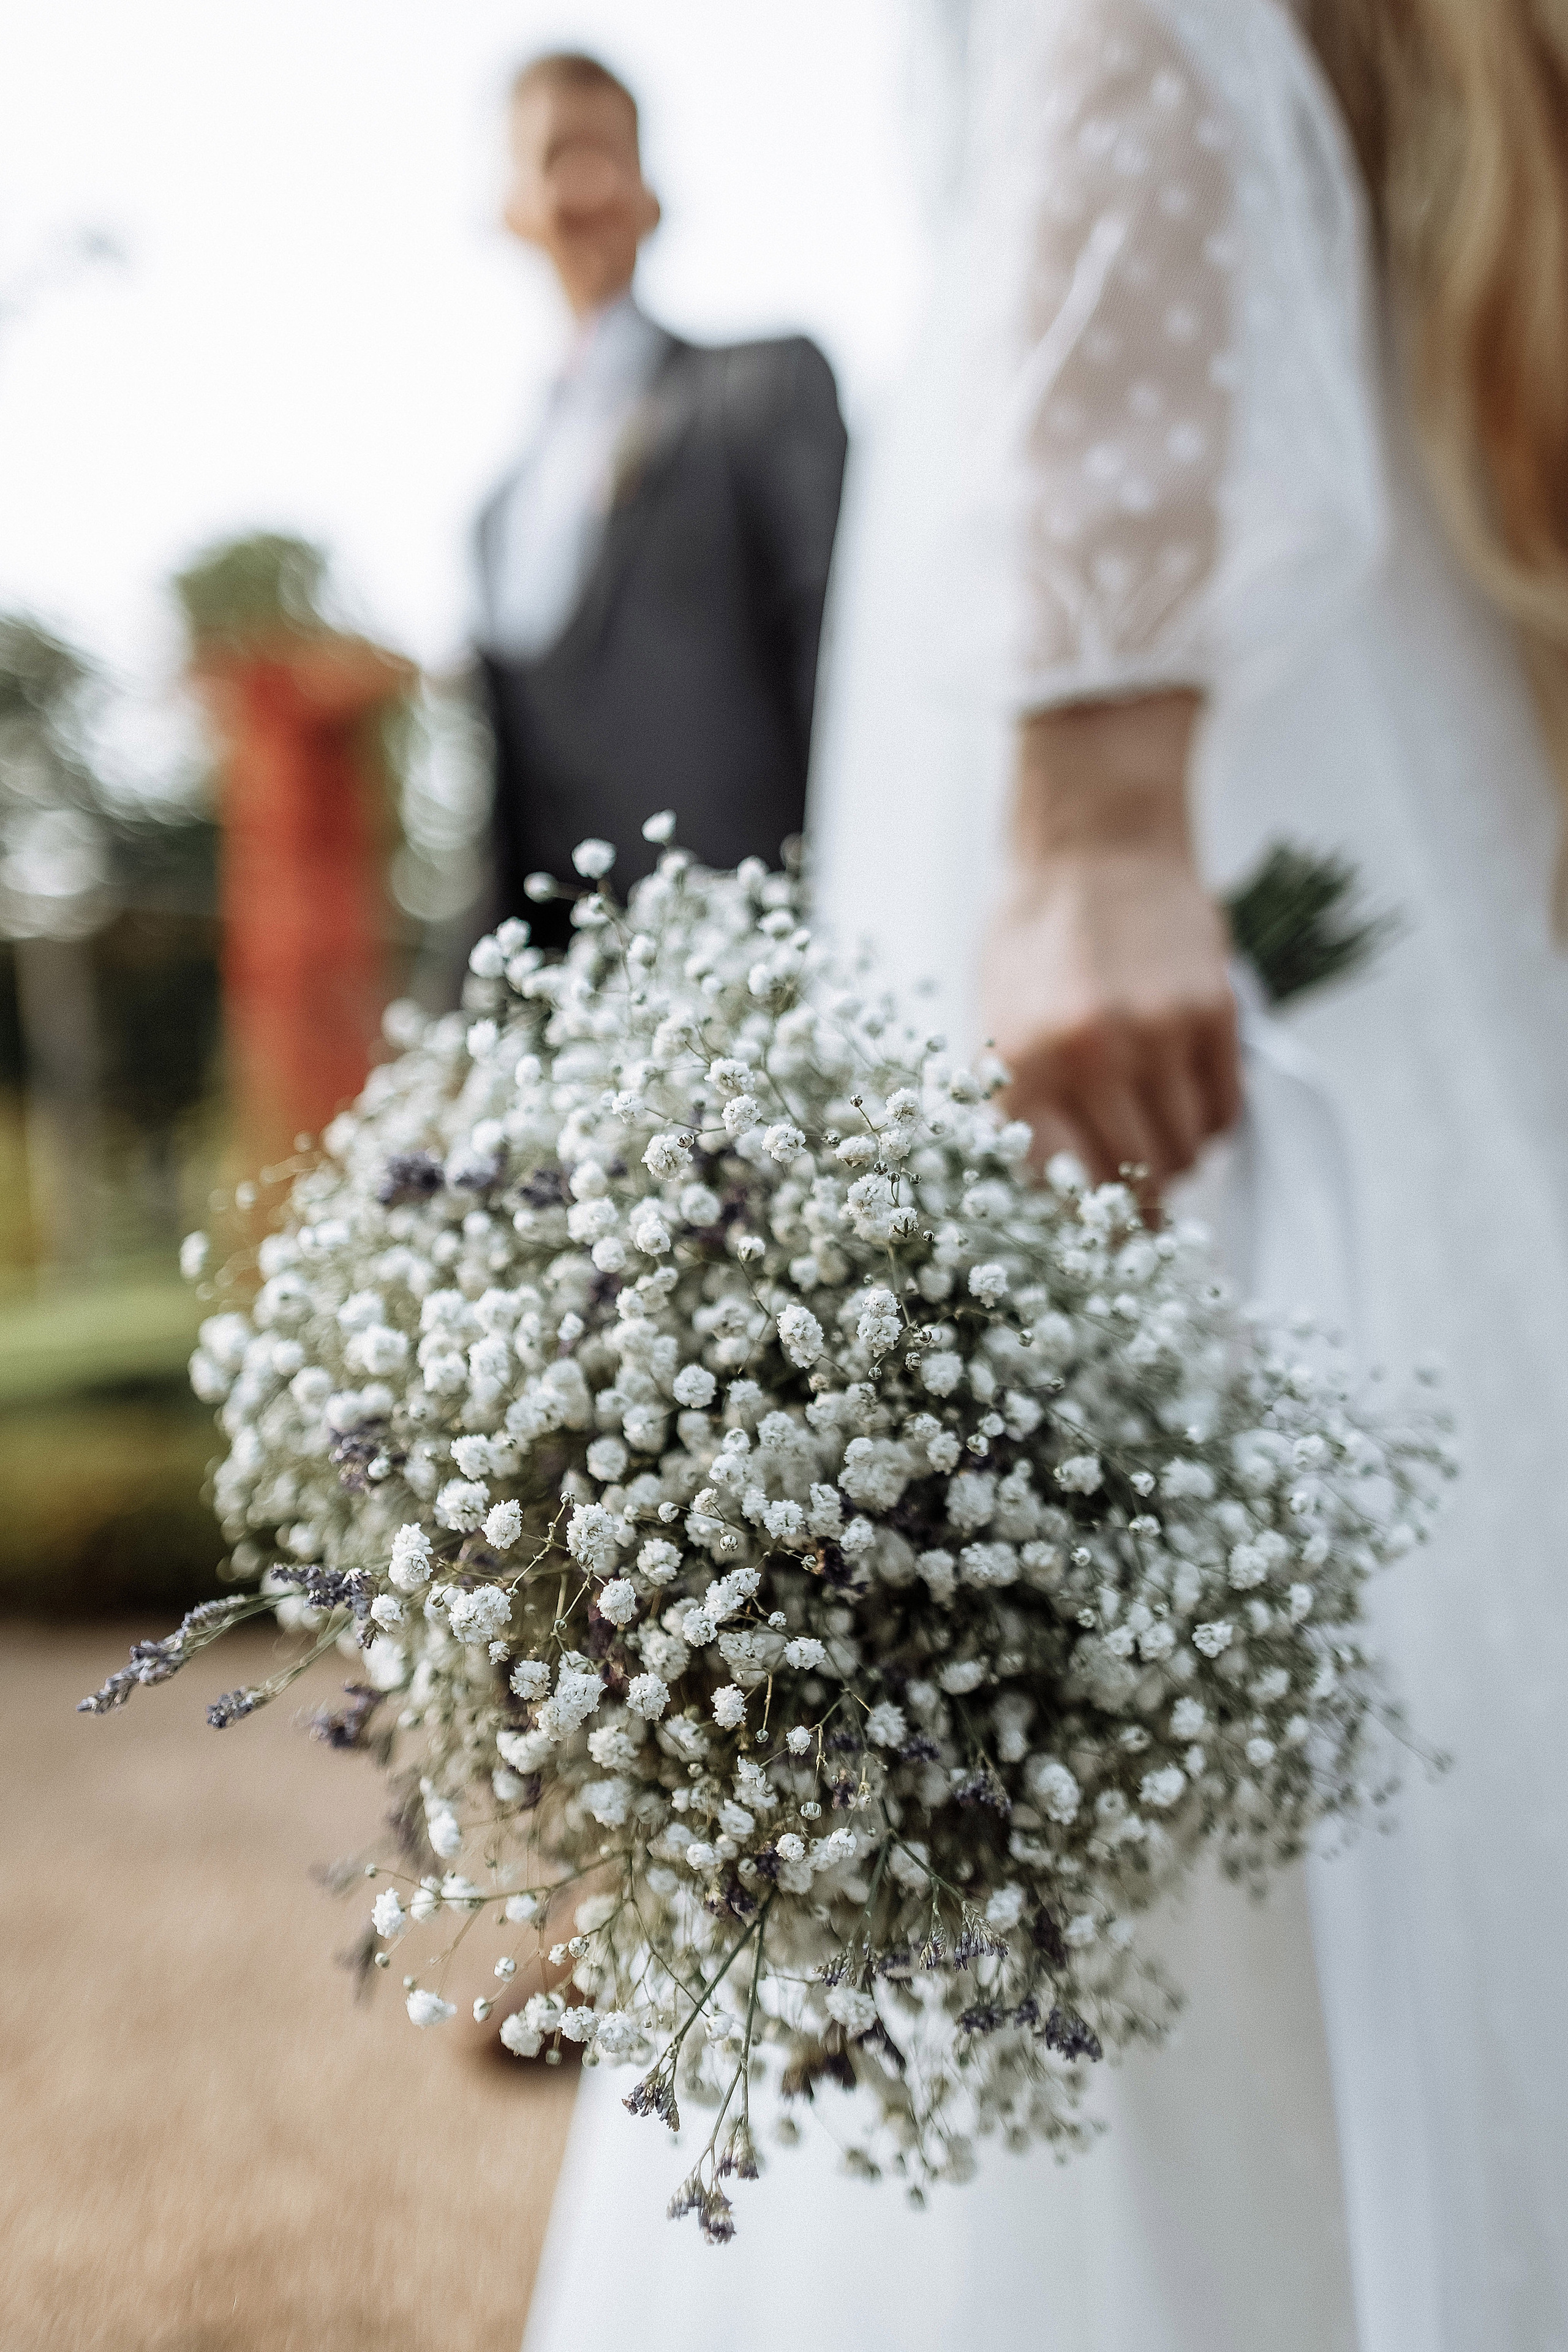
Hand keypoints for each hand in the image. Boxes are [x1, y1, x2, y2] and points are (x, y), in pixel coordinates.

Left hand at [980, 693, 1240, 1199]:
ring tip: (1157, 1140)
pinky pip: (1224, 1112)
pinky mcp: (1216, 1014)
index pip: (1059, 1190)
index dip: (1079, 1232)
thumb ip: (1019, 1108)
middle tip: (1136, 1210)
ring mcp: (1160, 1034)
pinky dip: (1208, 1123)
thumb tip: (1046, 1202)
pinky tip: (1186, 1099)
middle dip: (1134, 1209)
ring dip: (1174, 1165)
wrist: (1098, 841)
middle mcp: (1092, 1056)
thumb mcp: (996, 1022)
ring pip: (1185, 1154)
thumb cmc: (1036, 938)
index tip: (1092, 1254)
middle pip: (1131, 1181)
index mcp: (1022, 1065)